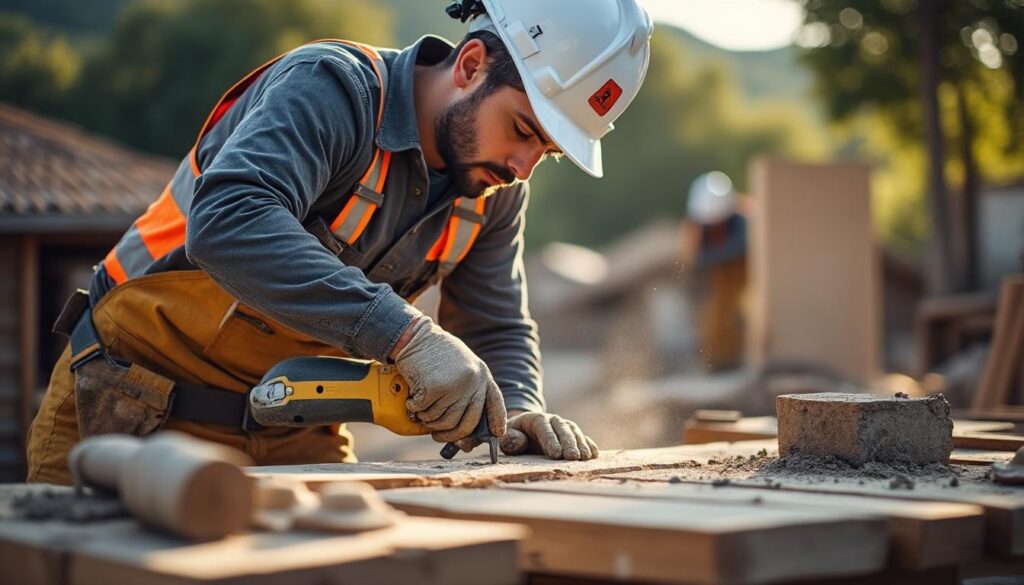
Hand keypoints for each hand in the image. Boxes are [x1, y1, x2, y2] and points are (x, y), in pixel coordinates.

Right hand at [394, 317, 506, 442]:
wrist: (415, 336)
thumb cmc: (435, 351)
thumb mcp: (461, 364)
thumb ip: (467, 388)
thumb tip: (463, 427)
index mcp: (481, 374)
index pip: (495, 403)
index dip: (498, 420)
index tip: (497, 434)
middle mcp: (473, 381)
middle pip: (467, 422)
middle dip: (451, 435)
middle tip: (437, 436)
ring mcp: (455, 385)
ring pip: (443, 421)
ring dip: (428, 420)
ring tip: (421, 409)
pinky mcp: (436, 388)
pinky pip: (425, 412)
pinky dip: (415, 410)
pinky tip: (412, 400)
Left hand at [498, 411, 598, 460]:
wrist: (526, 429)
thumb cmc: (515, 435)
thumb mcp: (507, 435)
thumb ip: (510, 439)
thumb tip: (518, 441)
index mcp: (536, 420)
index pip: (545, 429)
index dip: (551, 441)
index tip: (556, 455)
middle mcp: (553, 420)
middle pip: (563, 430)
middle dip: (569, 444)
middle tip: (573, 457)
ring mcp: (565, 426)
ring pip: (575, 433)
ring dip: (581, 445)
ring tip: (585, 458)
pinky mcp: (574, 434)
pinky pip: (583, 438)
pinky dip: (589, 445)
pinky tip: (594, 455)